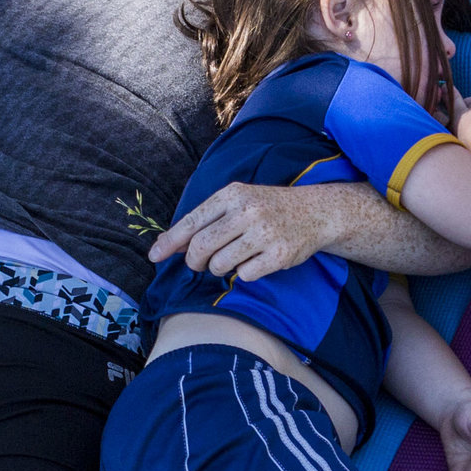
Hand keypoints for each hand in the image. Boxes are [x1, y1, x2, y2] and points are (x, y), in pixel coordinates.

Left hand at [149, 180, 330, 280]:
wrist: (316, 211)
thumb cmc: (268, 207)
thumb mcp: (239, 201)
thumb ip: (207, 219)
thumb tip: (171, 244)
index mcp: (233, 195)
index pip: (192, 222)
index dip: (170, 242)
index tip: (154, 256)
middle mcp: (247, 211)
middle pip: (201, 247)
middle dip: (193, 262)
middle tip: (198, 265)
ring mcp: (265, 233)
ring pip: (219, 264)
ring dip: (218, 268)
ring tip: (231, 259)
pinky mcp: (279, 255)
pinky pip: (244, 276)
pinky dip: (243, 274)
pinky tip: (255, 262)